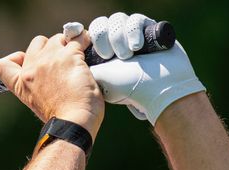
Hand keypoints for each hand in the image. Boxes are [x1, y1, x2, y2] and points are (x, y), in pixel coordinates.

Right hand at [0, 32, 104, 139]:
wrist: (73, 122)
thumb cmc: (61, 118)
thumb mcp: (39, 104)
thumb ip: (39, 86)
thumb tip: (52, 77)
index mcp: (21, 84)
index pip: (3, 65)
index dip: (15, 58)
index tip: (26, 60)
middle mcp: (32, 68)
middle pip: (36, 43)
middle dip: (50, 47)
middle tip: (62, 61)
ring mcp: (50, 59)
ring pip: (58, 38)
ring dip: (68, 44)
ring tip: (79, 57)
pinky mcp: (70, 56)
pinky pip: (77, 39)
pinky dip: (84, 41)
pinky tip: (89, 50)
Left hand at [86, 12, 205, 124]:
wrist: (158, 91)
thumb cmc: (127, 88)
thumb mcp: (97, 77)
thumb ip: (81, 62)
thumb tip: (69, 50)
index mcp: (99, 53)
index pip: (85, 34)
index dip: (82, 35)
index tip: (85, 46)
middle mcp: (115, 43)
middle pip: (100, 24)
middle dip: (101, 37)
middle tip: (107, 55)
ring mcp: (131, 36)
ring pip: (116, 20)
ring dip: (118, 37)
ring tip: (126, 56)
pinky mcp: (149, 30)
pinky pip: (136, 19)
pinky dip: (134, 31)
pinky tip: (137, 46)